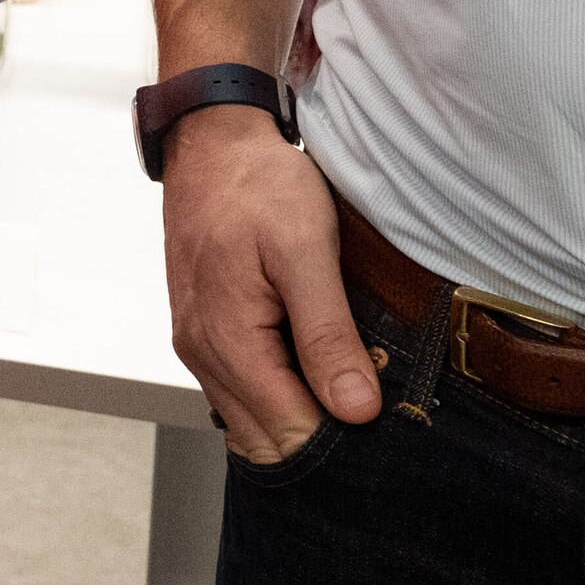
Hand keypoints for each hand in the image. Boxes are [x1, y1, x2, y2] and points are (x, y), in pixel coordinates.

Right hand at [157, 102, 370, 460]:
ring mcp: (198, 343)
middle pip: (266, 440)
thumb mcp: (306, 250)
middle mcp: (202, 352)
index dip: (340, 442)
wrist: (212, 142)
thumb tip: (354, 409)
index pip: (288, 433)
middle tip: (378, 416)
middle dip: (322, 441)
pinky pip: (242, 390)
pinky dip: (281, 397)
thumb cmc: (257, 184)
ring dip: (302, 420)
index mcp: (226, 339)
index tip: (386, 428)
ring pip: (251, 421)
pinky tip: (316, 374)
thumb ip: (327, 334)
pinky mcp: (204, 330)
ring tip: (354, 392)